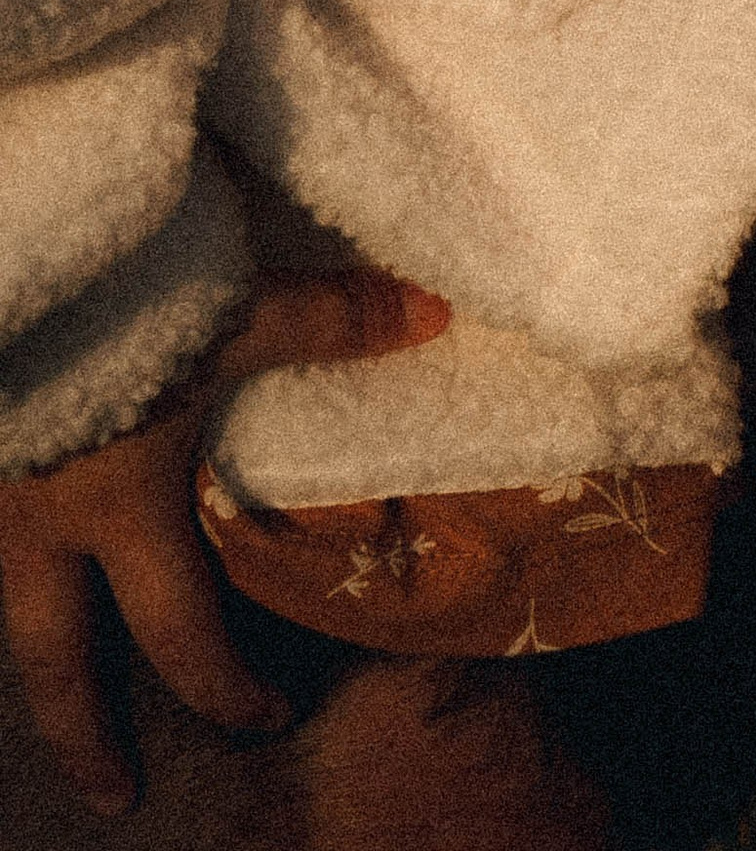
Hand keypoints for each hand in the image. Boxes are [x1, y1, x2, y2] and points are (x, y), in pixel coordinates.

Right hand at [0, 268, 449, 815]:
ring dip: (43, 642)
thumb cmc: (107, 291)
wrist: (8, 241)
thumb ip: (327, 318)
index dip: (222, 689)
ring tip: (62, 671)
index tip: (266, 721)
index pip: (176, 634)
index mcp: (116, 507)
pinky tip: (30, 548)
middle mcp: (40, 519)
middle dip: (83, 736)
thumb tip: (432, 315)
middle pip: (51, 658)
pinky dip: (13, 560)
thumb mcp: (229, 303)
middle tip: (114, 795)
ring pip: (7, 599)